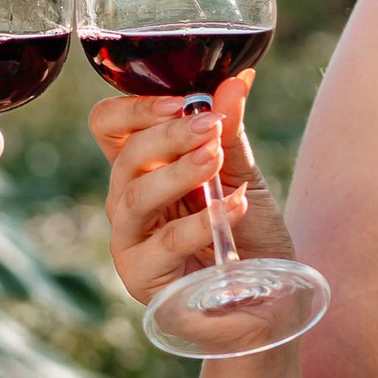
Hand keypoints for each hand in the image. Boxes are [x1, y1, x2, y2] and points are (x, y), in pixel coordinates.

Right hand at [92, 73, 293, 312]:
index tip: (183, 99)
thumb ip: (231, 131)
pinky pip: (165, 242)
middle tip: (209, 124)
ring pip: (134, 196)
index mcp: (142, 170)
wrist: (268, 299)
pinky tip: (235, 205)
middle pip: (125, 156)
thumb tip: (238, 78)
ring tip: (214, 159)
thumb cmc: (249, 236)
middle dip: (167, 135)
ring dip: (177, 172)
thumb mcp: (242, 176)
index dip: (134, 107)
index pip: (110, 126)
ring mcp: (130, 240)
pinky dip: (202, 220)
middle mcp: (127, 201)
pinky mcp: (142, 276)